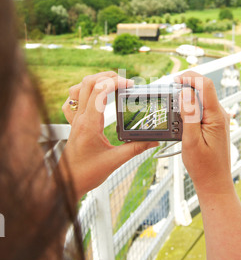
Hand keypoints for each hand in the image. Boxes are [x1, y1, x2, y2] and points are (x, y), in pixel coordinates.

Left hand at [61, 71, 157, 199]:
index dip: (115, 82)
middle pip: (88, 83)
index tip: (130, 85)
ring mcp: (74, 119)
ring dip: (94, 81)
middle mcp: (79, 118)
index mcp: (89, 124)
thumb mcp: (115, 161)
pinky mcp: (73, 124)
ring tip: (110, 84)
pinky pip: (71, 101)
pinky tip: (92, 97)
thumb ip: (135, 149)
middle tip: (124, 82)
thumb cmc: (86, 174)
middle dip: (107, 76)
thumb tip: (153, 141)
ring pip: (78, 88)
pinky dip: (82, 93)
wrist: (68, 183)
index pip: (99, 91)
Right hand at [175, 71, 232, 197]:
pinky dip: (190, 107)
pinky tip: (180, 115)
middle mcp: (220, 115)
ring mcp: (218, 119)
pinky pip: (202, 108)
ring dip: (187, 96)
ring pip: (202, 98)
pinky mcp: (214, 124)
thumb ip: (188, 115)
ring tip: (172, 103)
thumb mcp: (191, 140)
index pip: (206, 85)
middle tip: (168, 91)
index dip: (190, 77)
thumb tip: (184, 93)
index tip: (174, 80)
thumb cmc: (203, 166)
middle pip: (204, 88)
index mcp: (216, 116)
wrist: (214, 183)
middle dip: (186, 85)